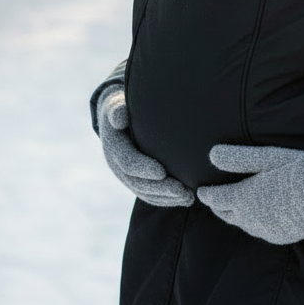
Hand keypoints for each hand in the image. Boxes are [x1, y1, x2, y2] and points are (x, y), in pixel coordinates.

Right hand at [97, 85, 193, 206]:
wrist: (116, 117)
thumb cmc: (123, 108)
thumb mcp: (117, 105)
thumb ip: (118, 111)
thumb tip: (119, 116)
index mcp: (114, 146)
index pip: (128, 162)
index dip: (144, 169)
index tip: (162, 172)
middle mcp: (117, 164)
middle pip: (138, 183)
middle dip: (161, 189)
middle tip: (184, 191)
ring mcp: (125, 175)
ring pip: (145, 192)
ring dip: (166, 198)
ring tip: (189, 197)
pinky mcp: (135, 180)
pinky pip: (149, 195)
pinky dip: (165, 199)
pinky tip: (184, 198)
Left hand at [197, 144, 303, 244]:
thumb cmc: (295, 170)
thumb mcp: (266, 158)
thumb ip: (237, 158)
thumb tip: (212, 154)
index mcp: (243, 199)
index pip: (216, 199)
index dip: (207, 194)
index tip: (202, 190)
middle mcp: (250, 219)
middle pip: (226, 214)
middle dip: (219, 206)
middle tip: (216, 198)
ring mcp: (264, 230)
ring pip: (242, 224)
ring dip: (235, 215)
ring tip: (234, 207)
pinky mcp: (278, 237)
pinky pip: (259, 231)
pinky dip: (254, 223)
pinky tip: (258, 216)